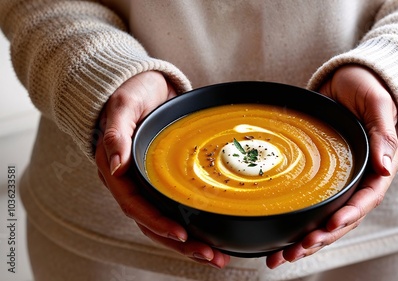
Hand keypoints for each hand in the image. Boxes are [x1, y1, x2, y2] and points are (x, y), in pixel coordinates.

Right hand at [94, 71, 230, 268]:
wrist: (145, 84)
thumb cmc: (131, 92)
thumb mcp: (124, 105)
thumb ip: (117, 133)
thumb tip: (115, 165)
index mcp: (116, 170)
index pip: (134, 205)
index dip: (157, 222)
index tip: (182, 234)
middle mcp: (131, 182)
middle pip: (152, 223)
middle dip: (180, 243)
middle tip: (209, 255)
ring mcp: (147, 183)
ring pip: (164, 221)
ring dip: (188, 242)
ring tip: (215, 256)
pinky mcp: (163, 179)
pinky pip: (175, 207)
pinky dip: (192, 223)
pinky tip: (212, 235)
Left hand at [266, 65, 397, 268]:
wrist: (349, 79)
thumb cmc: (368, 88)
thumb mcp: (378, 105)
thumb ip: (383, 134)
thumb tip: (387, 167)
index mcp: (377, 166)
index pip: (366, 199)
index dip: (349, 215)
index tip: (330, 226)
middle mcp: (358, 179)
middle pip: (342, 218)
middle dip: (321, 238)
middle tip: (296, 251)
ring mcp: (339, 181)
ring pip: (324, 219)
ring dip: (306, 240)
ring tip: (282, 257)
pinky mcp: (321, 178)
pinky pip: (310, 205)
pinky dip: (296, 224)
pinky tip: (278, 240)